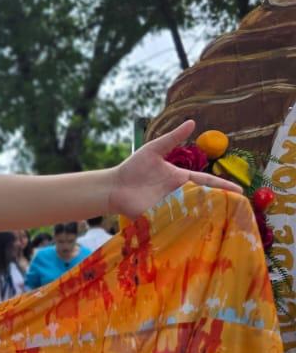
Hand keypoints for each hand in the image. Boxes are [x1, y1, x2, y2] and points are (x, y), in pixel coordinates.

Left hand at [108, 121, 241, 219]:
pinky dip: (186, 226)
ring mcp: (169, 207)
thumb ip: (173, 138)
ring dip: (206, 216)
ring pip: (192, 212)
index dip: (222, 186)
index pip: (206, 182)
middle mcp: (178, 194)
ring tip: (225, 222)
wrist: (113, 185)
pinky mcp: (158, 217)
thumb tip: (192, 122)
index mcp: (180, 178)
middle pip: (203, 199)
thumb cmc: (133, 167)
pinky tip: (199, 231)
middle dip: (220, 205)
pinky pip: (175, 222)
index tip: (239, 191)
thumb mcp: (155, 149)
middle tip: (239, 210)